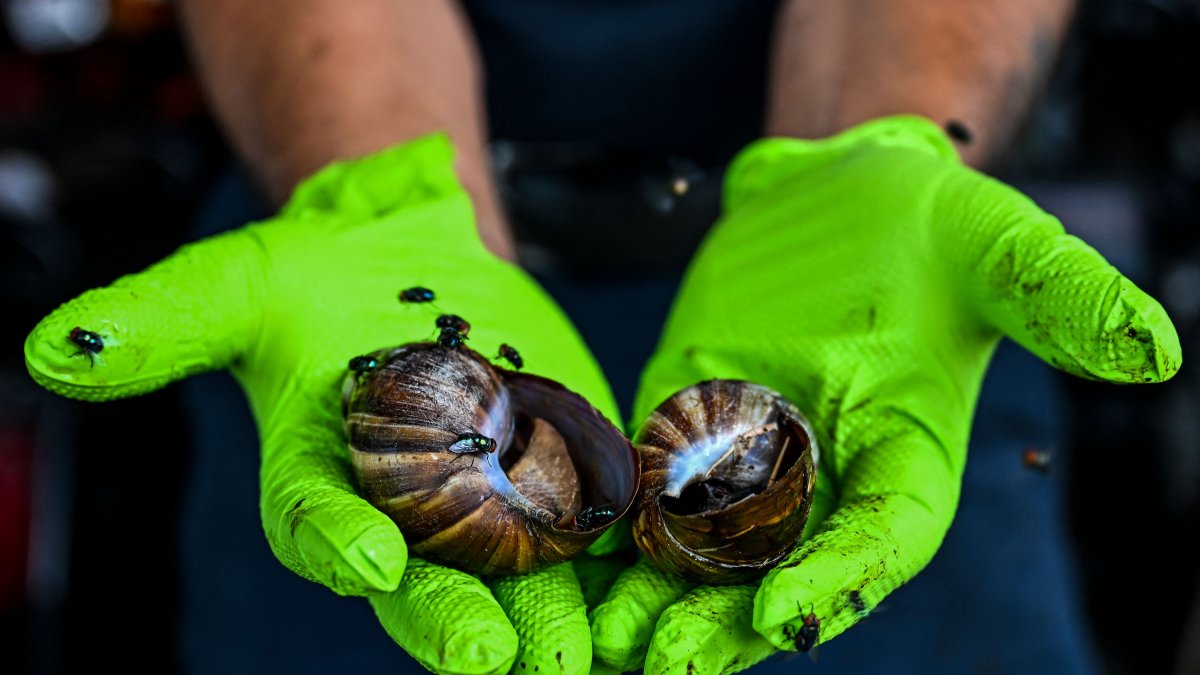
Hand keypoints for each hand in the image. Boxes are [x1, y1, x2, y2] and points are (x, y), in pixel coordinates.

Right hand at [24, 134, 621, 674]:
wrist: (412, 256)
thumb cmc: (318, 275)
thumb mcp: (240, 282)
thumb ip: (166, 321)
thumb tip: (53, 350)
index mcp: (321, 481)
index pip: (321, 523)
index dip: (338, 541)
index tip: (368, 554)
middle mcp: (404, 511)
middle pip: (428, 577)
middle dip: (454, 618)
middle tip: (489, 658)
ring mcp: (488, 503)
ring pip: (519, 577)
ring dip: (551, 619)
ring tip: (578, 657)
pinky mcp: (559, 478)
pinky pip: (592, 533)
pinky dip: (619, 568)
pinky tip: (652, 601)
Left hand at [590, 116, 1180, 671]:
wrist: (840, 192)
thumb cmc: (930, 222)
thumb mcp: (996, 244)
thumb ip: (1056, 295)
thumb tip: (1154, 349)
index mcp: (909, 460)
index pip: (881, 541)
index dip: (836, 582)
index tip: (777, 616)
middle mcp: (826, 479)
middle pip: (776, 572)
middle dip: (720, 625)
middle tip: (662, 670)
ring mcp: (747, 460)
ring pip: (697, 549)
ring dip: (650, 602)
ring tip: (598, 647)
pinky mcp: (682, 423)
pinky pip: (644, 488)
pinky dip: (609, 530)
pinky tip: (564, 569)